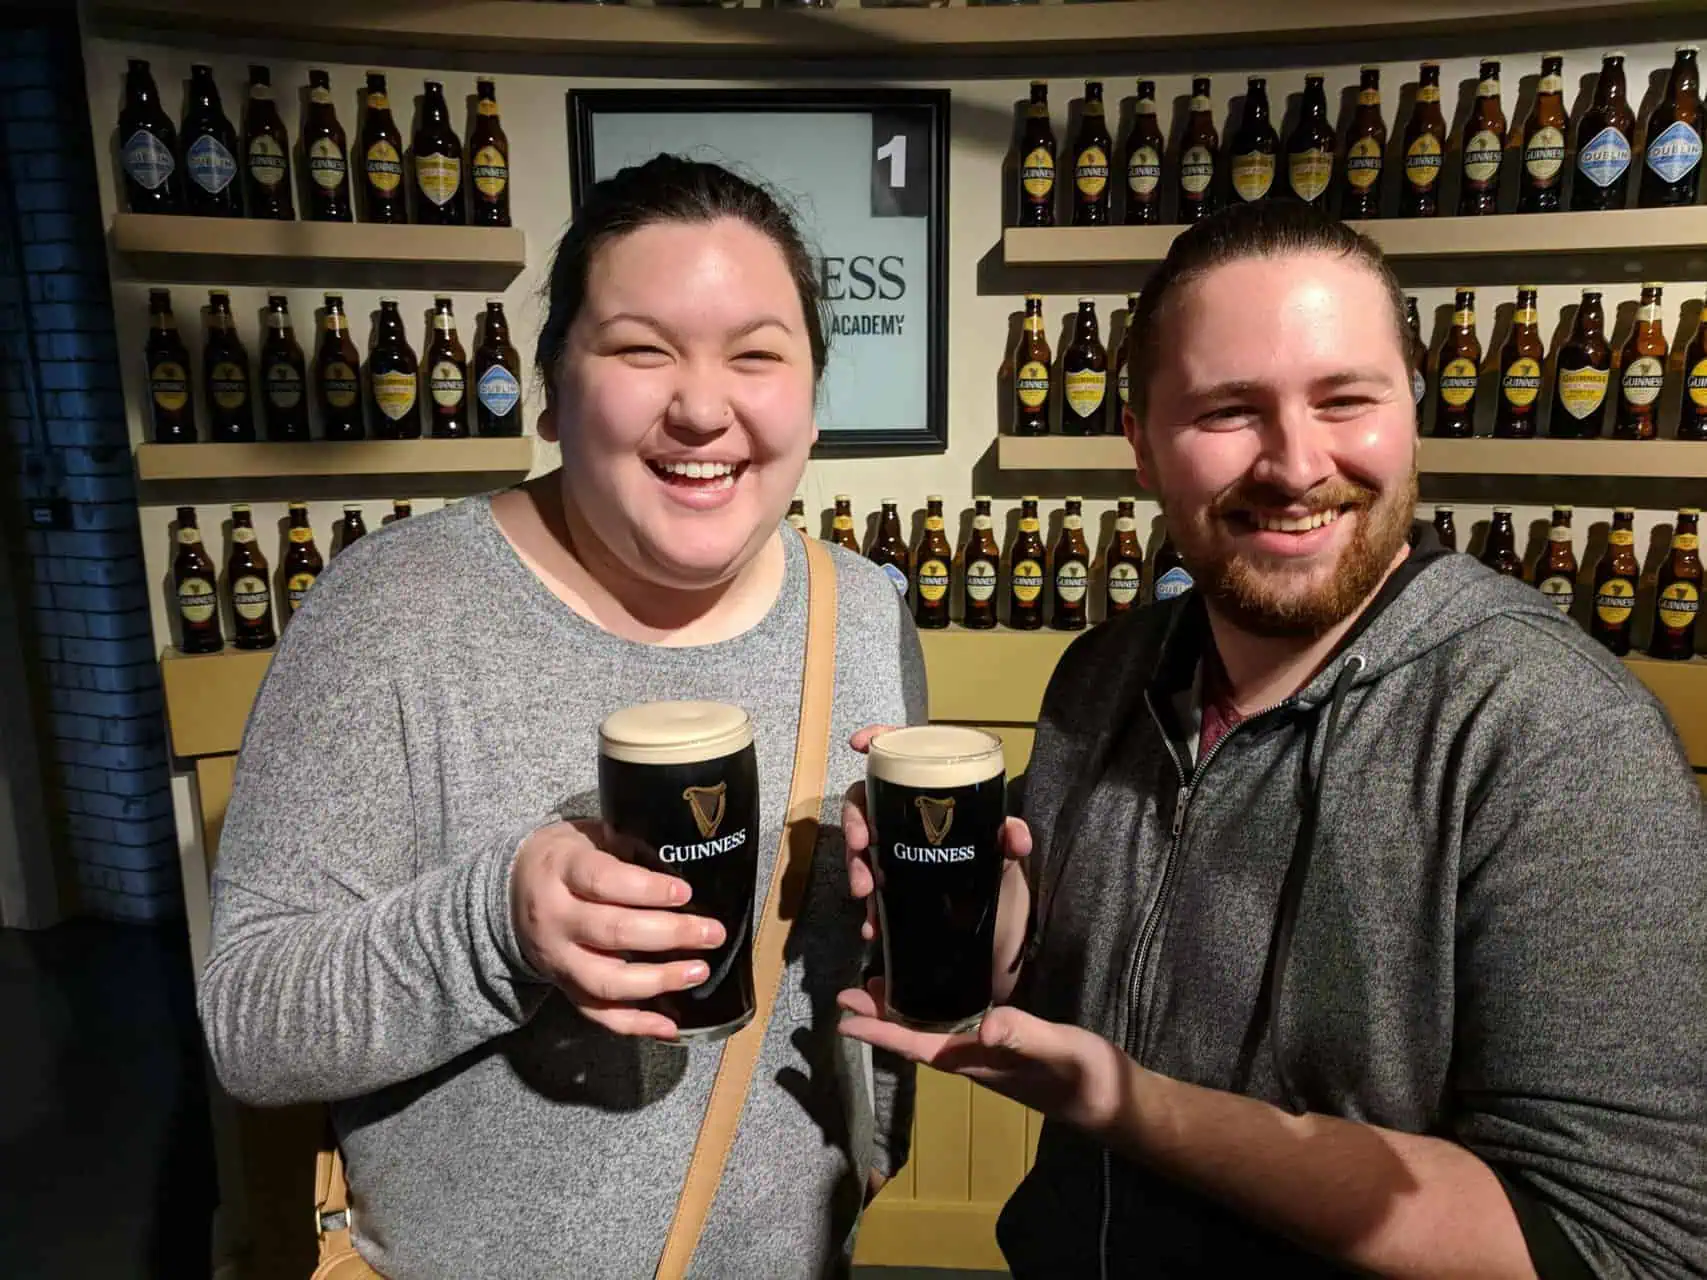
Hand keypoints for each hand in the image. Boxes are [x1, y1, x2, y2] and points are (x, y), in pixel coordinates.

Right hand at [511, 820, 725, 1038]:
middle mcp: (556, 918)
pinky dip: (635, 1025)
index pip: (603, 881)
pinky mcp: (564, 986)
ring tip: (699, 970)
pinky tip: (671, 1026)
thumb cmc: (565, 858)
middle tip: (712, 932)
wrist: (510, 890)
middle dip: (670, 934)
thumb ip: (628, 847)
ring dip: (659, 980)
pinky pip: (597, 1013)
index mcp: (561, 870)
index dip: (647, 889)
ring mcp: (558, 959)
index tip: (685, 891)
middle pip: (613, 932)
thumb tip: (685, 859)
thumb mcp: (588, 835)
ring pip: (606, 982)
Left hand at [837, 981, 1133, 1135]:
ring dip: (900, 1015)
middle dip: (879, 1019)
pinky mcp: (1002, 1051)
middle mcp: (973, 1062)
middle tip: (846, 993)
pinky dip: (931, 1012)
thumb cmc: (1087, 1076)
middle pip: (913, 1039)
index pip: (916, 1044)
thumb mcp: (1058, 1048)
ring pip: (930, 1035)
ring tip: (877, 989)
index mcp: (977, 1060)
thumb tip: (983, 1027)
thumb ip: (1024, 1034)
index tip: (843, 1019)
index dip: (879, 1031)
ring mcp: (986, 1058)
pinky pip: (952, 1031)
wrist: (1113, 1102)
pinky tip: (934, 998)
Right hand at [842, 725, 1033, 977]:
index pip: (901, 757)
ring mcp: (896, 855)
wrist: (999, 929)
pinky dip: (870, 911)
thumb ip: (1011, 837)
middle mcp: (908, 820)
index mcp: (932, 796)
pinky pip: (872, 895)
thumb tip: (1015, 837)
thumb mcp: (1005, 852)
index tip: (855, 744)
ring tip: (864, 892)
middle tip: (860, 845)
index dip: (876, 741)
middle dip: (855, 823)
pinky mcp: (894, 890)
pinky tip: (871, 926)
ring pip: (861, 850)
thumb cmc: (998, 873)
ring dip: (855, 867)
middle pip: (867, 804)